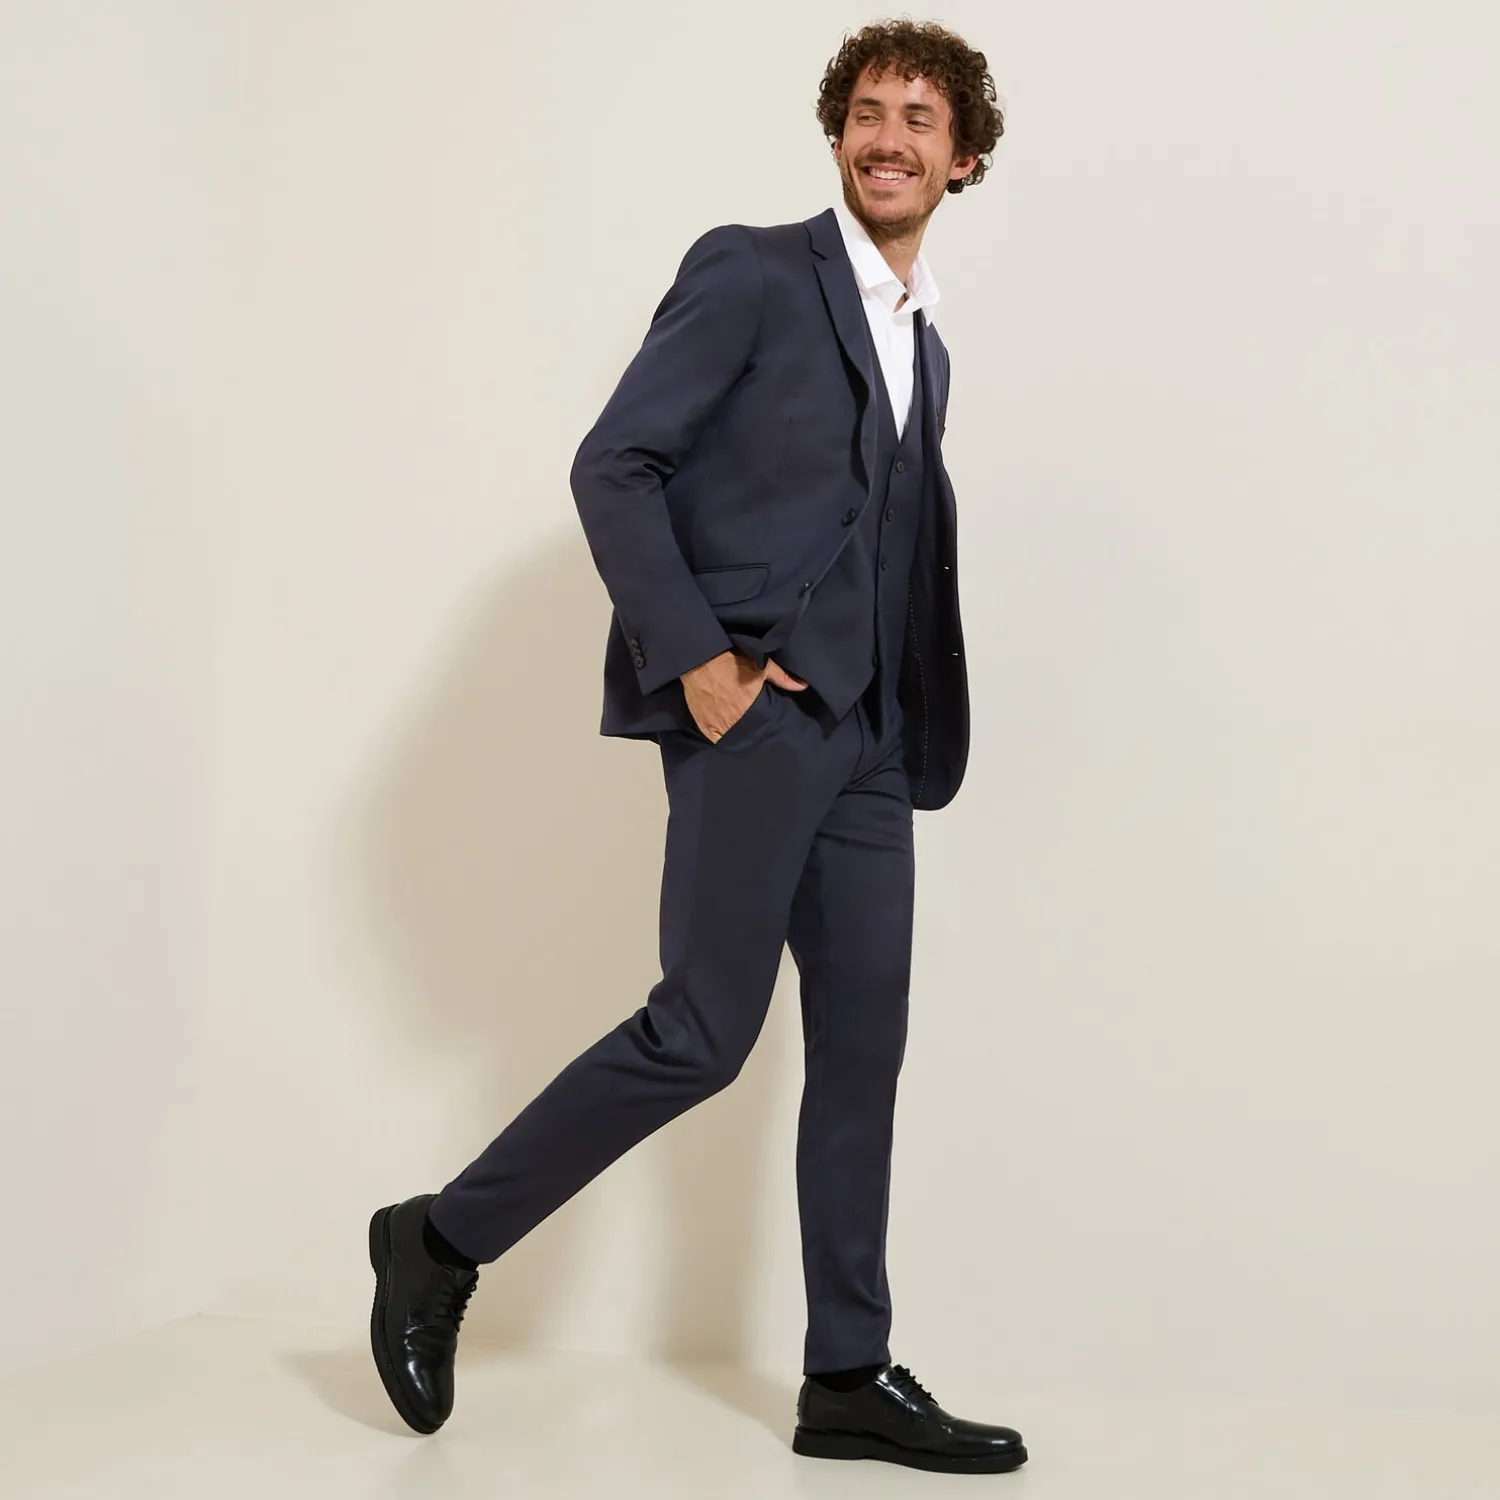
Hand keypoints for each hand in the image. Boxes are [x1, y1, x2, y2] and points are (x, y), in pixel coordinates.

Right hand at [681, 650, 807, 742]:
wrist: (701, 659)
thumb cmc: (732, 661)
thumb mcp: (762, 666)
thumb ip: (782, 678)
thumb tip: (803, 686)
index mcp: (749, 708)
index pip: (761, 727)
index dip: (763, 726)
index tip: (763, 723)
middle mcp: (733, 720)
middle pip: (746, 733)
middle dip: (748, 730)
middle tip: (748, 723)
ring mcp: (717, 724)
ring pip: (730, 737)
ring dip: (733, 733)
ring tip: (735, 726)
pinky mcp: (704, 725)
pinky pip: (713, 737)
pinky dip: (718, 734)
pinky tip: (721, 726)